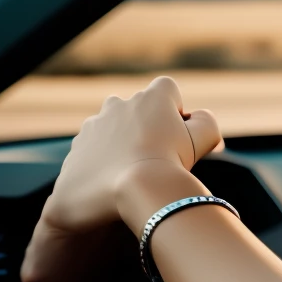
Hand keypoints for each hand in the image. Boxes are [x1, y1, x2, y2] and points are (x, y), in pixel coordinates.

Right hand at [22, 78, 221, 281]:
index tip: (136, 165)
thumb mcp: (63, 221)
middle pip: (138, 106)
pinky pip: (204, 119)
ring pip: (169, 99)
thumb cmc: (94, 204)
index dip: (127, 143)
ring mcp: (146, 109)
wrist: (130, 187)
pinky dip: (209, 134)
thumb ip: (54, 245)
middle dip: (152, 127)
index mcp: (91, 133)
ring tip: (188, 151)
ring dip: (183, 124)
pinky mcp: (179, 117)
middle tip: (163, 160)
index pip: (110, 124)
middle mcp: (115, 112)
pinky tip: (211, 152)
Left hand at [41, 77, 221, 234]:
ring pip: (108, 131)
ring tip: (131, 174)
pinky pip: (90, 156)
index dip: (175, 109)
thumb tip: (197, 118)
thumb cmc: (172, 162)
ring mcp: (92, 128)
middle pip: (133, 109)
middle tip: (155, 157)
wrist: (133, 192)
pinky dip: (100, 167)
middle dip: (142, 127)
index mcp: (149, 98)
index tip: (177, 134)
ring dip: (119, 146)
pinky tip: (112, 186)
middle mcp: (117, 105)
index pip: (166, 88)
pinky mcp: (75, 153)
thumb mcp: (206, 137)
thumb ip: (206, 120)